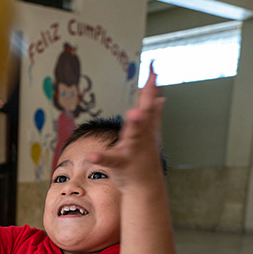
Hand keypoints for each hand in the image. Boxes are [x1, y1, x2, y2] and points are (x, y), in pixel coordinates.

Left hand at [89, 64, 164, 189]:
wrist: (144, 185)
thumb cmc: (144, 158)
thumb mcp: (151, 134)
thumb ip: (155, 115)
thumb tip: (160, 98)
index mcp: (146, 128)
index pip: (148, 103)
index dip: (150, 86)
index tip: (153, 68)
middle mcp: (142, 136)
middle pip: (145, 117)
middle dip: (147, 102)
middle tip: (151, 83)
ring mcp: (133, 150)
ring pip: (135, 136)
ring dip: (136, 125)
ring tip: (133, 114)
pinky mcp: (122, 164)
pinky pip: (112, 160)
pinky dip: (103, 158)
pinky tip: (92, 156)